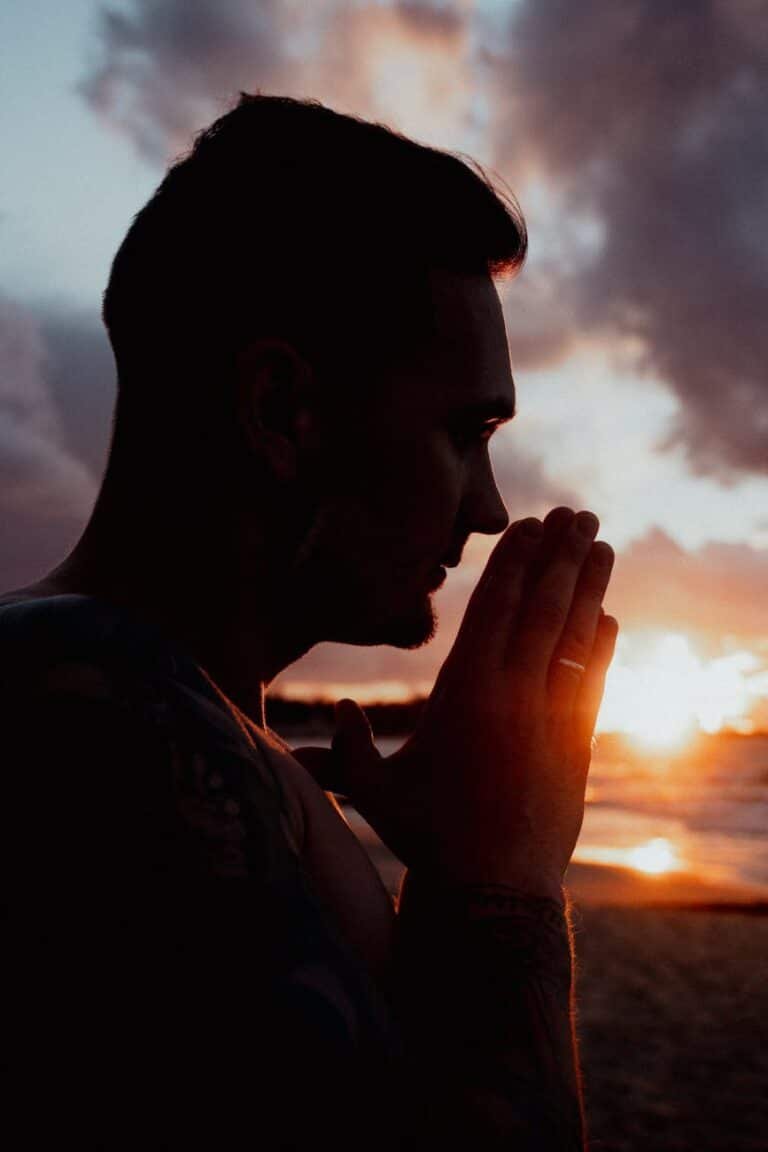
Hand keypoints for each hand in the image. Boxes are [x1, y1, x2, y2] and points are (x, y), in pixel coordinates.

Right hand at [293, 507, 617, 899]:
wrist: (493, 890)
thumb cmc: (427, 838)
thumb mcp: (374, 792)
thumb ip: (348, 750)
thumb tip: (336, 712)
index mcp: (461, 692)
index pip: (492, 610)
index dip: (512, 563)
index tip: (529, 526)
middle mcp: (510, 694)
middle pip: (540, 608)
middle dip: (559, 556)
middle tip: (577, 514)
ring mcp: (549, 717)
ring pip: (573, 636)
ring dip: (589, 587)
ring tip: (602, 545)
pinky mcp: (577, 744)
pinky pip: (592, 681)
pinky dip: (602, 647)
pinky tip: (610, 618)